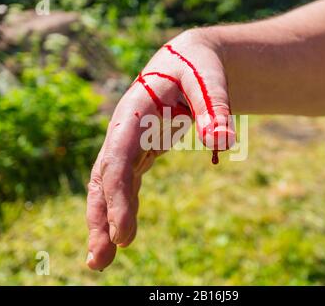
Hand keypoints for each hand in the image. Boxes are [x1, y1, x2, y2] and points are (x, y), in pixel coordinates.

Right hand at [86, 29, 235, 269]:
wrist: (189, 61)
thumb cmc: (198, 67)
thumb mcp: (208, 78)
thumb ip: (214, 107)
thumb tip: (224, 143)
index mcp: (134, 112)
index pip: (118, 160)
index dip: (117, 197)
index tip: (124, 234)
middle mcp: (124, 131)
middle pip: (104, 179)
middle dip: (99, 220)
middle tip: (100, 262)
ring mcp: (129, 143)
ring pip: (109, 186)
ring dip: (104, 222)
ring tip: (101, 262)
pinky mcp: (139, 152)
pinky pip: (125, 184)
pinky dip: (120, 210)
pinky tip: (120, 234)